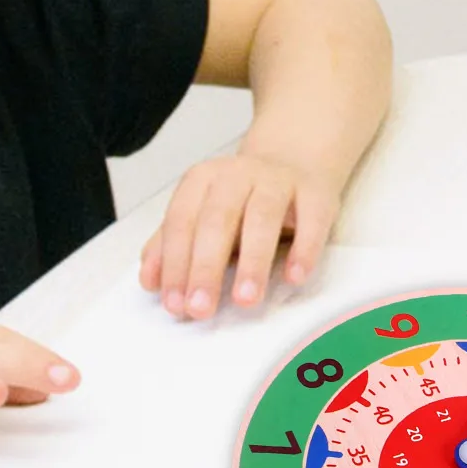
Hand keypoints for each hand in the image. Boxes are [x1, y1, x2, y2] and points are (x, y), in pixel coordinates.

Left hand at [139, 154, 339, 319]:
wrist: (293, 159)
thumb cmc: (240, 200)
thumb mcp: (201, 214)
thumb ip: (172, 245)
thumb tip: (150, 281)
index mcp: (202, 180)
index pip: (181, 222)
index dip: (175, 263)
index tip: (174, 303)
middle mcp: (238, 175)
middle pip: (217, 220)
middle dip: (206, 267)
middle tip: (201, 308)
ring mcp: (278, 180)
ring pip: (262, 217)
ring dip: (253, 261)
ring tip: (245, 300)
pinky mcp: (316, 192)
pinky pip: (311, 220)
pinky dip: (304, 249)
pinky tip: (294, 277)